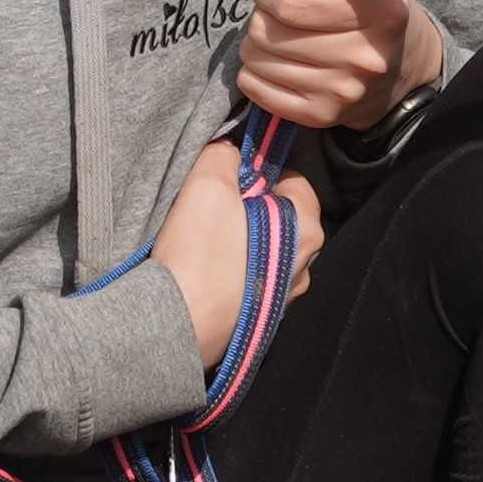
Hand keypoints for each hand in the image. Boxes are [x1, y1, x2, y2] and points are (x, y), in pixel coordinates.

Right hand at [151, 135, 319, 369]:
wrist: (176, 327)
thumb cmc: (200, 254)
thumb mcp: (207, 184)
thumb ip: (224, 156)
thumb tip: (228, 154)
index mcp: (306, 229)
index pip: (295, 180)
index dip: (261, 171)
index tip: (231, 177)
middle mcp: (305, 266)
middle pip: (279, 218)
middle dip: (249, 207)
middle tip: (212, 207)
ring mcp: (284, 299)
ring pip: (264, 251)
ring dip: (239, 241)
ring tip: (203, 241)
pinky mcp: (259, 321)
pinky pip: (251, 281)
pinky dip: (231, 272)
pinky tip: (203, 270)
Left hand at [238, 0, 442, 129]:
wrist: (401, 68)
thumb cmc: (372, 7)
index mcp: (379, 12)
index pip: (290, 3)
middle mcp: (363, 57)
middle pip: (266, 32)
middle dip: (260, 14)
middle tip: (277, 12)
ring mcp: (341, 92)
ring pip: (255, 60)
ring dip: (255, 43)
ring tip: (278, 35)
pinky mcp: (320, 116)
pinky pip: (255, 89)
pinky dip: (254, 72)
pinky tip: (276, 61)